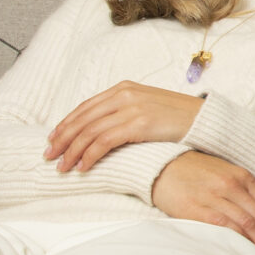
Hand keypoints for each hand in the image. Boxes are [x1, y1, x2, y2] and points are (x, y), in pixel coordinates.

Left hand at [45, 81, 203, 172]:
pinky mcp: (139, 123)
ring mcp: (132, 107)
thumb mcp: (148, 107)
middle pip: (83, 119)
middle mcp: (124, 94)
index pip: (85, 107)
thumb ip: (125, 112)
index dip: (66, 124)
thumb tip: (101, 130)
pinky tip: (84, 167)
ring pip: (90, 131)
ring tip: (63, 167)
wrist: (206, 120)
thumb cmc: (179, 118)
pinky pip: (104, 141)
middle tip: (49, 156)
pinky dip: (90, 155)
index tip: (53, 140)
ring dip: (73, 151)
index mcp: (124, 88)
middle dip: (62, 139)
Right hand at [151, 152, 254, 254]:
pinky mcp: (197, 210)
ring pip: (248, 226)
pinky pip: (225, 228)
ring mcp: (215, 198)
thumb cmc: (197, 174)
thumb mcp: (226, 175)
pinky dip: (241, 243)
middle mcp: (232, 186)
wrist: (162, 166)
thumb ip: (245, 193)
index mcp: (243, 177)